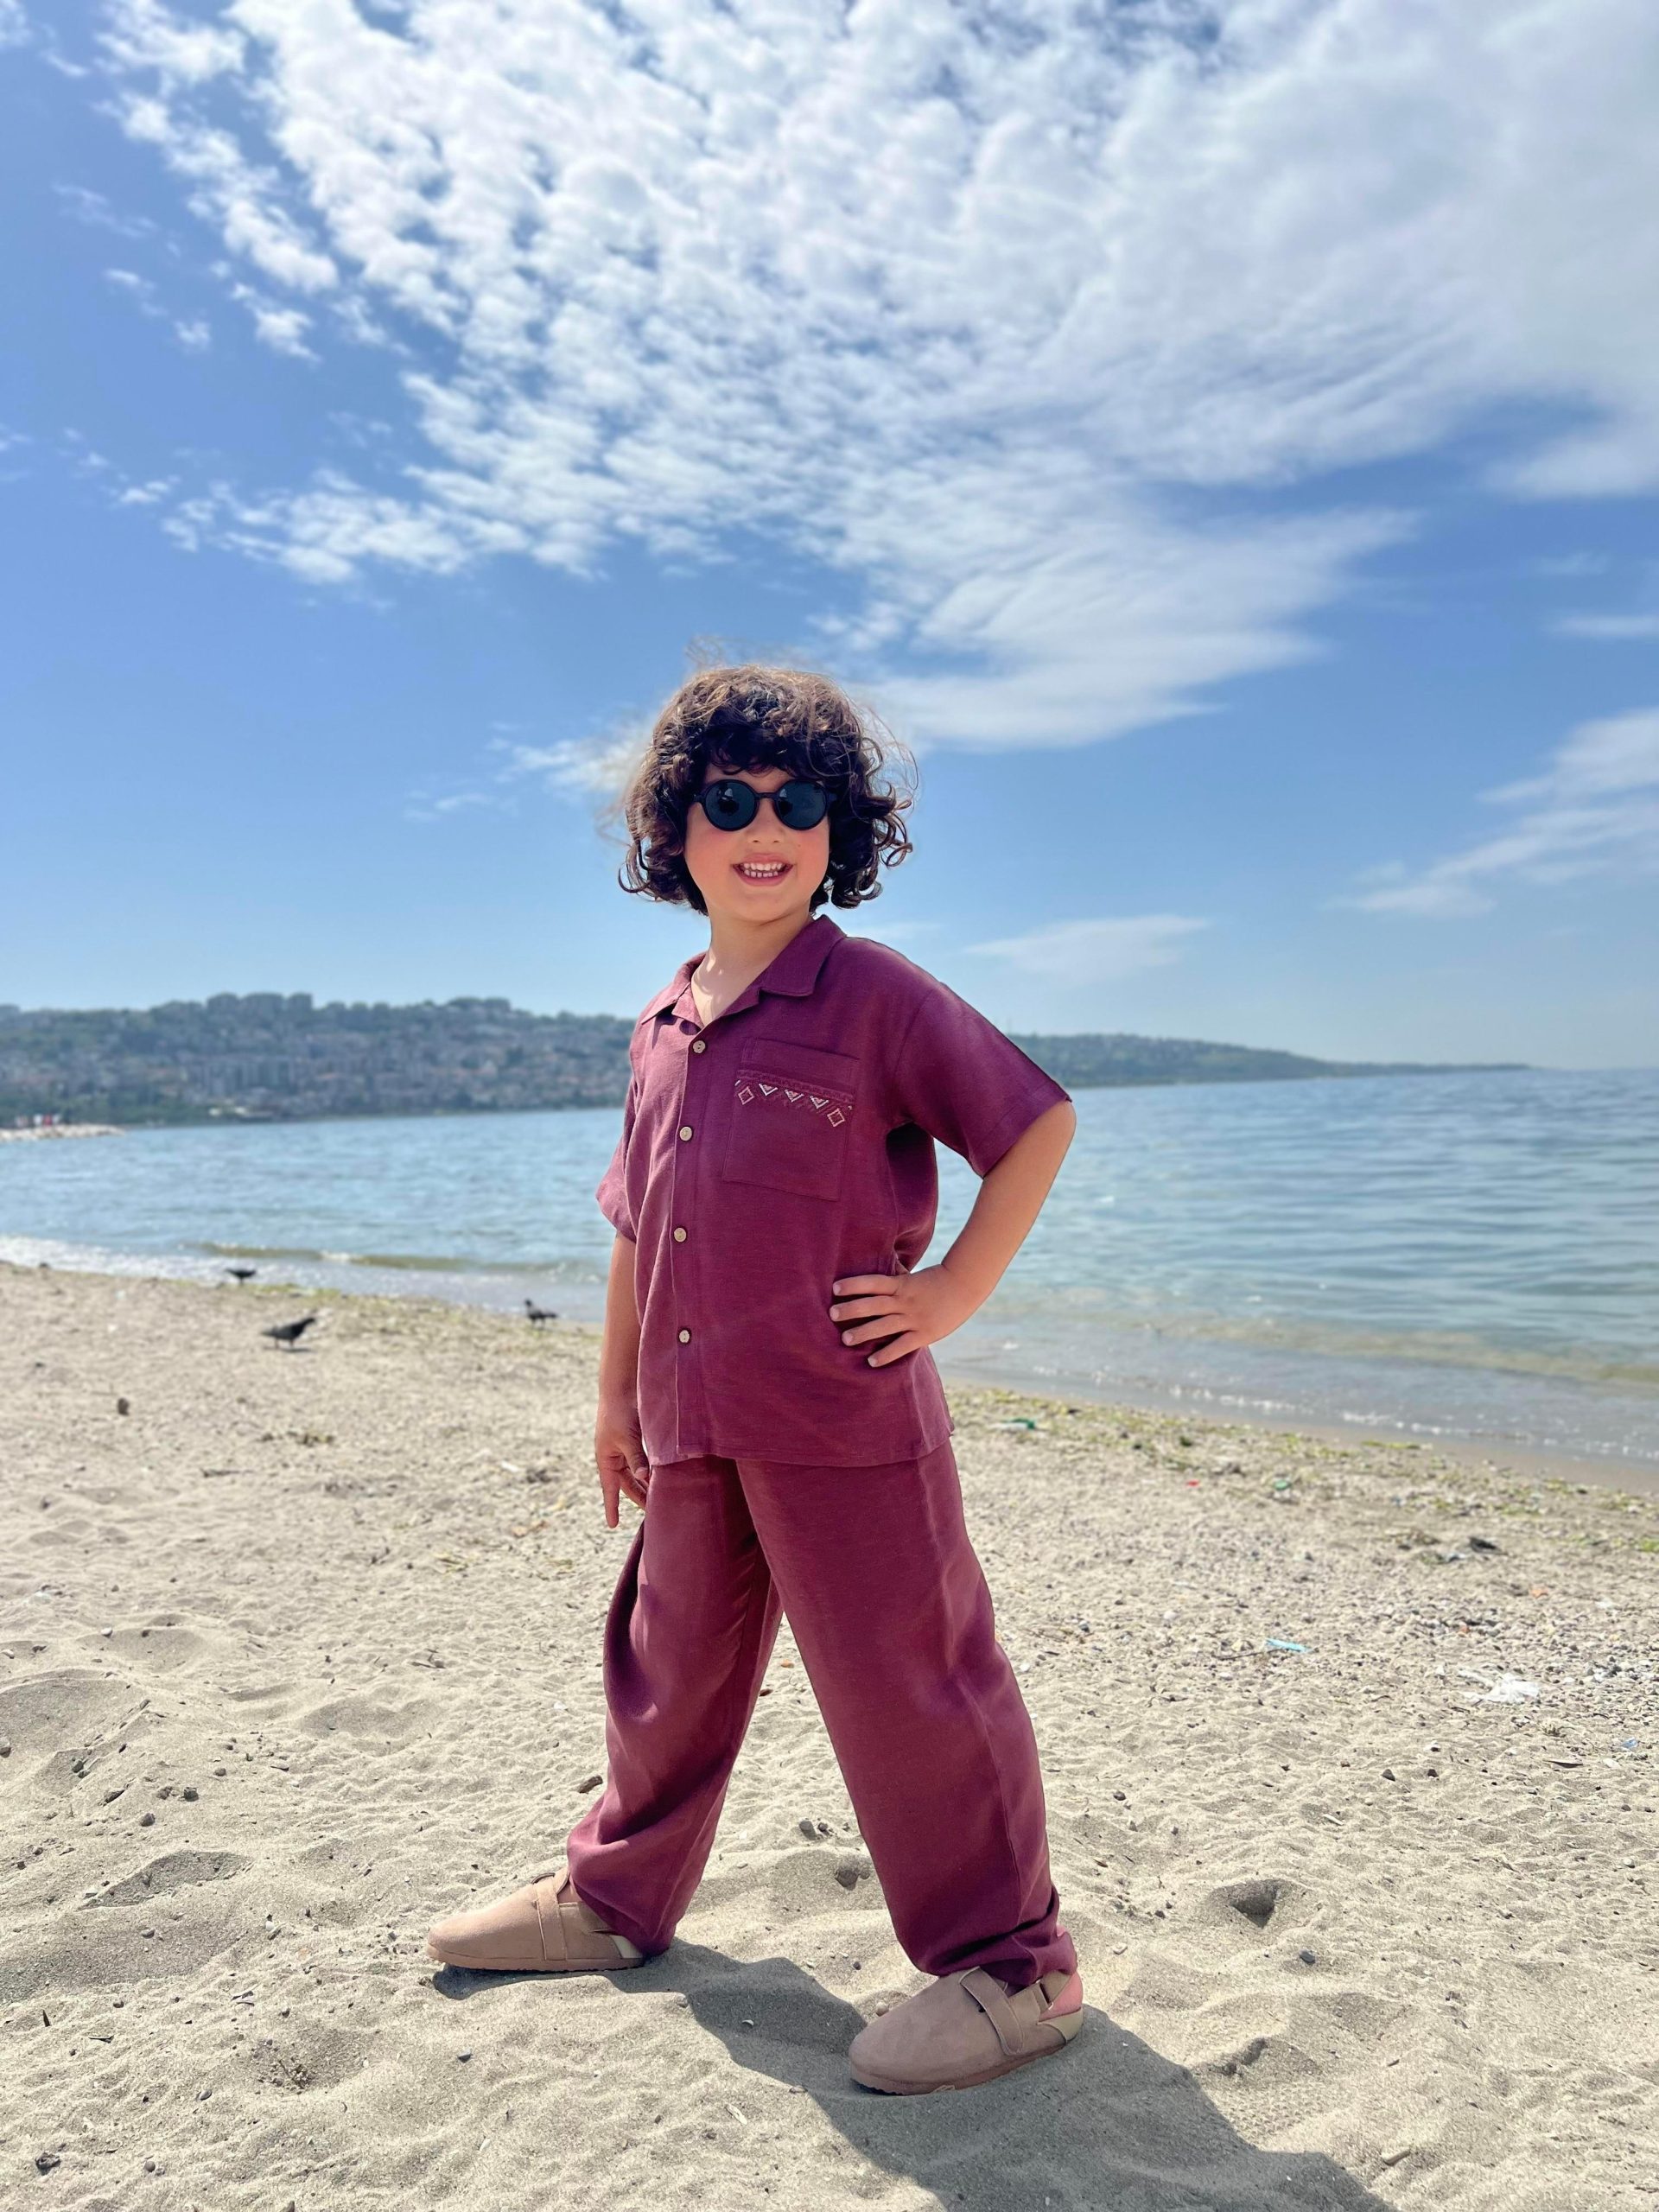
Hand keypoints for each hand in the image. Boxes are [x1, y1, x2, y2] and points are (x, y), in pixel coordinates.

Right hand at [594, 1394, 649, 1526]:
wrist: (621, 1386)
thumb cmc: (619, 1412)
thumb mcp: (627, 1438)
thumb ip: (637, 1458)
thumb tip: (645, 1478)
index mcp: (606, 1459)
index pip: (610, 1489)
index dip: (612, 1507)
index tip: (612, 1525)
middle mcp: (615, 1456)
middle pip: (627, 1484)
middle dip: (639, 1497)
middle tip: (653, 1513)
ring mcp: (625, 1448)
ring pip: (637, 1473)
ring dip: (647, 1484)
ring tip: (661, 1498)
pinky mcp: (636, 1440)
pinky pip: (644, 1460)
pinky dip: (652, 1469)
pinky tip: (663, 1475)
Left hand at [828, 1263, 983, 1367]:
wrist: (965, 1287)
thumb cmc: (936, 1280)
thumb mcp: (913, 1276)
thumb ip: (895, 1276)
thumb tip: (879, 1263)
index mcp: (902, 1284)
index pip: (874, 1283)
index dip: (854, 1284)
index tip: (835, 1288)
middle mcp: (905, 1301)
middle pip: (874, 1305)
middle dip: (852, 1309)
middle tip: (832, 1314)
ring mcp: (915, 1318)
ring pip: (885, 1326)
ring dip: (864, 1333)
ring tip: (845, 1339)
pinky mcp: (924, 1334)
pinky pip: (902, 1346)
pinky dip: (887, 1354)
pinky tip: (872, 1362)